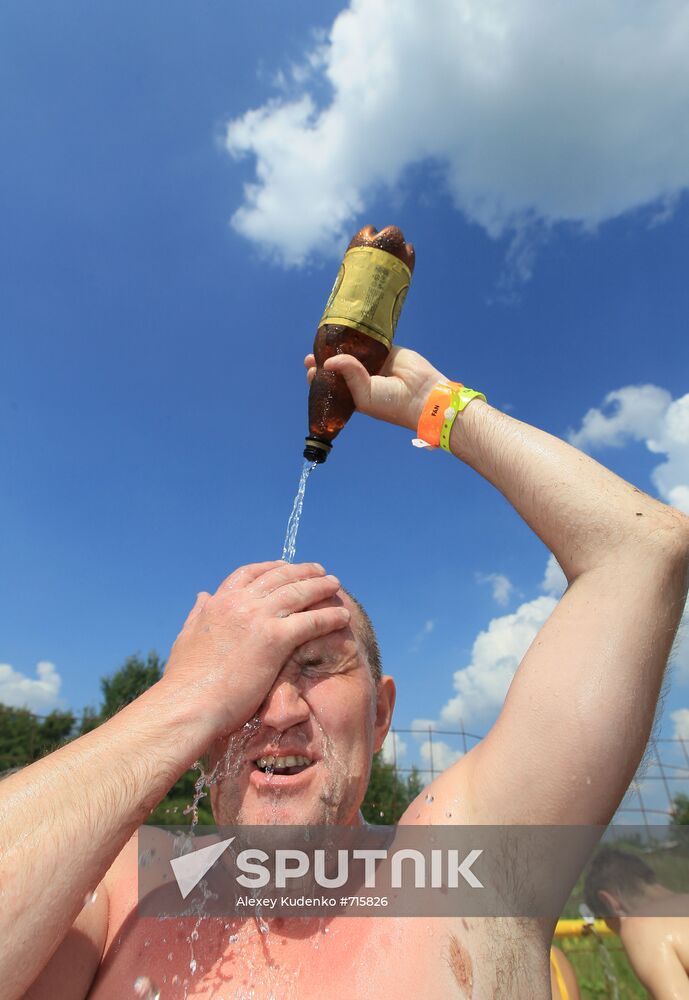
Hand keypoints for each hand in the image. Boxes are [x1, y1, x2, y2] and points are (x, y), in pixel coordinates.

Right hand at [161, 561, 348, 735]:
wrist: (188, 705)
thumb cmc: (184, 681)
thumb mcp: (187, 637)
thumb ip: (198, 614)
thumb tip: (202, 595)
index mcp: (218, 602)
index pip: (250, 573)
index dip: (271, 567)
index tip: (285, 566)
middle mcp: (239, 604)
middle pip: (279, 577)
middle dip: (302, 571)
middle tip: (319, 571)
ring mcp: (258, 619)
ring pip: (298, 593)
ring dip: (320, 587)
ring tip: (335, 586)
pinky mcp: (274, 640)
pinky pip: (311, 621)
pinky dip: (329, 616)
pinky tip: (342, 617)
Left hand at [304, 345, 444, 430]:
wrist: (422, 395)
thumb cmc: (391, 404)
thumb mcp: (363, 394)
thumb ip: (348, 374)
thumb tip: (328, 360)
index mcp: (354, 393)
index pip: (332, 384)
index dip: (320, 376)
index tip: (310, 368)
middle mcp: (362, 377)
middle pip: (339, 365)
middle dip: (325, 360)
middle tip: (312, 356)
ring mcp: (374, 363)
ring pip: (352, 351)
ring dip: (339, 346)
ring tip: (324, 341)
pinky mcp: (386, 350)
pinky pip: (369, 340)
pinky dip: (358, 335)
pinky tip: (344, 330)